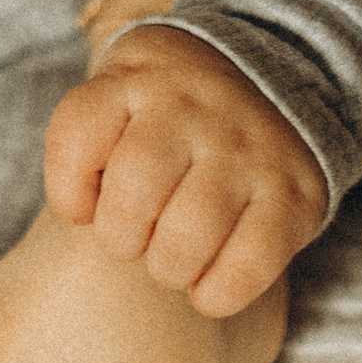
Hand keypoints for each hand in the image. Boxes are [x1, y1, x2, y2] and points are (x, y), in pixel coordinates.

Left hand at [44, 25, 329, 315]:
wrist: (282, 70)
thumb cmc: (173, 107)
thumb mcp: (123, 87)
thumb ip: (87, 137)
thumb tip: (83, 212)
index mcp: (138, 77)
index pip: (77, 135)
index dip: (68, 190)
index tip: (85, 208)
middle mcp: (193, 106)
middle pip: (132, 191)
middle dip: (120, 237)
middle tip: (134, 241)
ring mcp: (247, 147)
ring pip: (189, 234)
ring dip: (168, 267)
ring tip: (171, 261)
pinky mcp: (294, 193)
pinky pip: (250, 263)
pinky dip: (218, 292)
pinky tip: (206, 289)